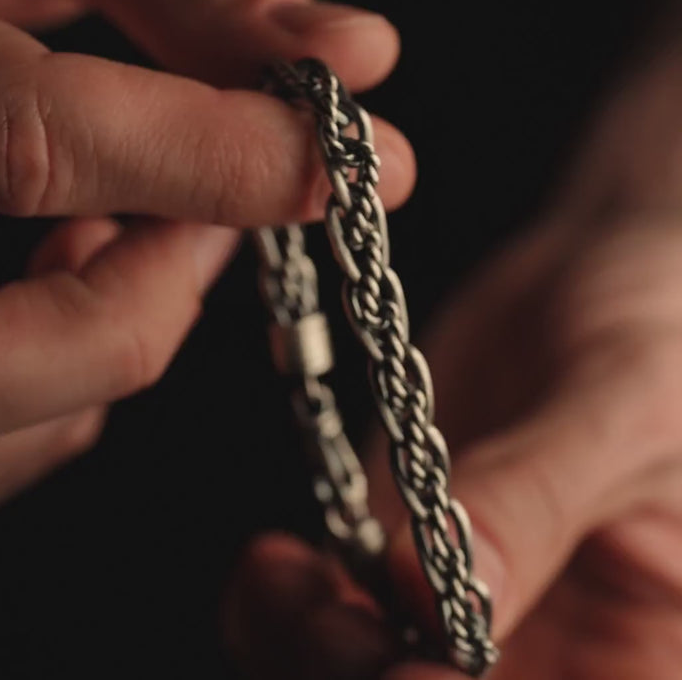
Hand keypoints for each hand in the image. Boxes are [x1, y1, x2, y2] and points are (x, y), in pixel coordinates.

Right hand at [0, 0, 414, 519]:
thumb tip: (355, 52)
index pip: (39, 144)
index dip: (220, 160)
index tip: (361, 159)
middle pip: (25, 345)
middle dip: (169, 284)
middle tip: (236, 208)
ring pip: (23, 424)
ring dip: (125, 323)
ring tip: (134, 214)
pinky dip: (71, 373)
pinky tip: (69, 265)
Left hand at [223, 48, 681, 677]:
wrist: (596, 279)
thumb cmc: (654, 331)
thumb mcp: (627, 405)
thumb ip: (541, 498)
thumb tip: (448, 591)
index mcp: (639, 651)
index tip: (406, 662)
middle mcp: (548, 647)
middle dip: (359, 677)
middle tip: (324, 608)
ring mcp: (463, 608)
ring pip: (356, 675)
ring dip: (301, 647)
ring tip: (283, 576)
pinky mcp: (401, 558)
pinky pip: (323, 619)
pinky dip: (283, 607)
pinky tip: (274, 565)